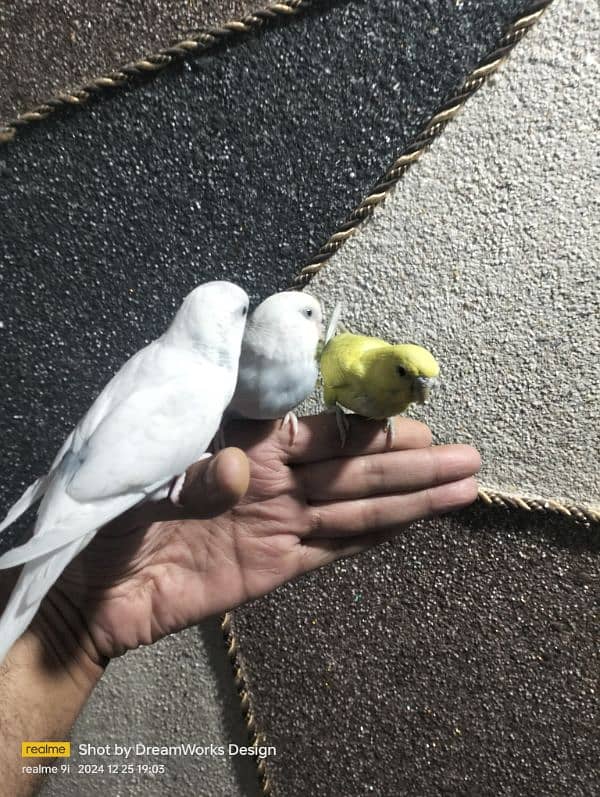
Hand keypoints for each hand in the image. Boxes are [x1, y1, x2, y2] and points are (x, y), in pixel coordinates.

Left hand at [24, 414, 479, 668]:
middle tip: (464, 453)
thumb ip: (201, 465)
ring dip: (409, 499)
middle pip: (352, 466)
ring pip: (356, 506)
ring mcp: (277, 522)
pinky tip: (413, 524)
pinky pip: (334, 548)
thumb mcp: (148, 464)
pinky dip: (375, 537)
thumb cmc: (112, 504)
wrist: (90, 583)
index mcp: (245, 439)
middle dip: (409, 462)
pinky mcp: (273, 566)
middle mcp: (272, 477)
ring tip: (463, 487)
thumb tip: (246, 466)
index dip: (368, 423)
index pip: (321, 424)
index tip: (414, 415)